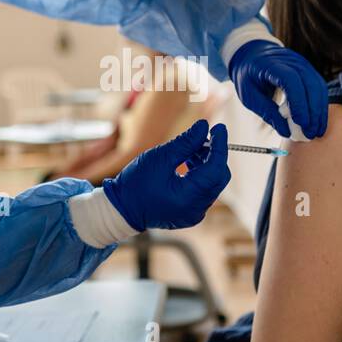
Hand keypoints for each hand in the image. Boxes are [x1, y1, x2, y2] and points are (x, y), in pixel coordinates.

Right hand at [102, 119, 229, 232]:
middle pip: (218, 177)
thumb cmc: (136, 183)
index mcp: (188, 197)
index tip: (219, 128)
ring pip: (212, 184)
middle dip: (214, 155)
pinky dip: (200, 175)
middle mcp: (196, 209)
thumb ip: (186, 142)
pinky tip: (188, 163)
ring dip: (206, 164)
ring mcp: (194, 214)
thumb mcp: (160, 157)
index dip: (220, 146)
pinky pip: (204, 191)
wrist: (121, 208)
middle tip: (202, 138)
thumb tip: (204, 127)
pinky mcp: (190, 213)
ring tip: (190, 149)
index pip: (216, 168)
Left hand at [228, 40, 328, 140]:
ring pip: (318, 86)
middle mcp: (291, 61)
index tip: (301, 123)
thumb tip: (286, 131)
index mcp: (271, 64)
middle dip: (313, 111)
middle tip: (311, 133)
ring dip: (319, 110)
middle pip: (309, 84)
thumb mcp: (249, 95)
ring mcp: (302, 63)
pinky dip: (319, 105)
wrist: (252, 55)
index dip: (298, 103)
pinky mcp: (308, 69)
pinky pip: (318, 87)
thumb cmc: (248, 76)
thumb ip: (267, 112)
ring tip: (316, 131)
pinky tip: (317, 121)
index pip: (291, 81)